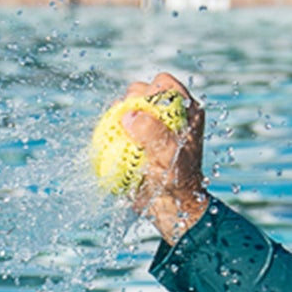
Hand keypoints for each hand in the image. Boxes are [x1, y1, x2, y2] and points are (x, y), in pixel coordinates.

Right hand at [122, 72, 207, 243]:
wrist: (171, 208)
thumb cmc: (177, 183)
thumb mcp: (168, 157)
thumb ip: (152, 133)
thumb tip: (129, 114)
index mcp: (186, 111)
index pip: (164, 83)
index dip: (150, 89)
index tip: (142, 109)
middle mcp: (168, 115)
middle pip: (140, 93)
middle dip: (129, 103)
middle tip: (126, 121)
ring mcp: (150, 127)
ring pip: (126, 110)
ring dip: (117, 118)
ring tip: (116, 132)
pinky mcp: (136, 140)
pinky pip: (118, 128)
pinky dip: (110, 133)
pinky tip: (105, 141)